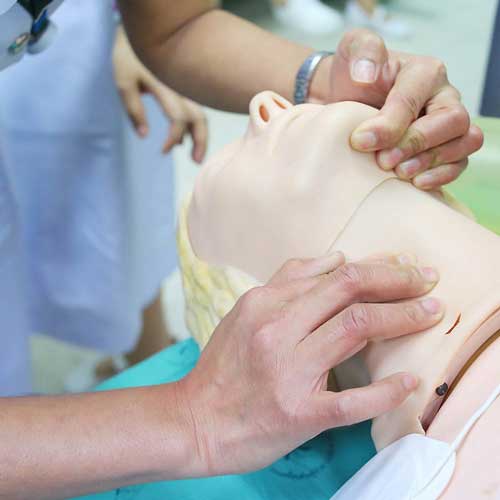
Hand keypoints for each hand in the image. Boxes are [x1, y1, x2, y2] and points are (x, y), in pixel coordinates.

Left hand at [113, 26, 207, 162]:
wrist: (143, 33)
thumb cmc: (129, 59)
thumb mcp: (123, 83)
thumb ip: (133, 109)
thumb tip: (145, 136)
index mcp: (165, 87)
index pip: (177, 118)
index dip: (173, 138)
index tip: (163, 151)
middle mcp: (181, 88)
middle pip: (198, 118)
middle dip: (200, 141)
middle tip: (195, 162)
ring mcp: (186, 88)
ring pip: (201, 115)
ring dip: (201, 137)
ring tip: (197, 156)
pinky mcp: (187, 90)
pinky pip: (196, 110)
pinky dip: (195, 127)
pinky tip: (187, 140)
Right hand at [179, 252, 443, 475]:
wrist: (196, 420)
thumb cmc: (223, 367)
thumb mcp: (246, 312)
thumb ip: (288, 281)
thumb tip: (335, 257)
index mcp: (263, 303)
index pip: (333, 276)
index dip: (377, 269)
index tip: (406, 269)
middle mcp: (275, 330)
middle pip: (348, 292)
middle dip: (397, 282)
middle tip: (429, 280)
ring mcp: (288, 372)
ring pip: (355, 331)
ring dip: (401, 319)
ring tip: (431, 313)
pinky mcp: (299, 414)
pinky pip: (352, 400)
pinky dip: (386, 390)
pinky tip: (410, 382)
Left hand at [315, 29, 482, 189]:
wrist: (348, 102)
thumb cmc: (353, 78)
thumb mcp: (352, 51)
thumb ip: (361, 51)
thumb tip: (366, 74)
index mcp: (424, 72)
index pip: (414, 99)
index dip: (388, 125)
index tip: (359, 141)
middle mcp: (443, 97)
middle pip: (452, 120)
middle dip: (416, 144)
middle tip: (383, 162)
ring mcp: (447, 124)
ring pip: (464, 142)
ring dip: (433, 162)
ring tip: (400, 174)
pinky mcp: (445, 148)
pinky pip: (459, 163)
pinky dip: (442, 175)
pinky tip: (415, 183)